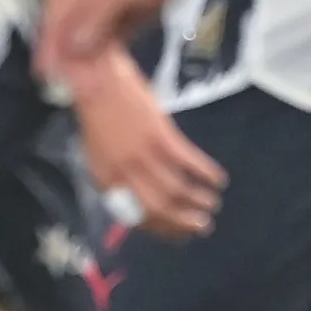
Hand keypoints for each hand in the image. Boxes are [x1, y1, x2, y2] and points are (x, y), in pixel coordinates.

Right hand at [40, 0, 181, 88]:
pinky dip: (105, 58)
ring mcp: (109, 14)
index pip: (55, 24)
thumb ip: (97, 16)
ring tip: (86, 85)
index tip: (42, 70)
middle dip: (67, 61)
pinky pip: (110, 43)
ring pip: (90, 43)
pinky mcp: (126, 21)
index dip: (47, 47)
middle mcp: (92, 5)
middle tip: (69, 85)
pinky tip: (106, 73)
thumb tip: (73, 45)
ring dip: (86, 63)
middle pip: (72, 37)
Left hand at [69, 48, 223, 238]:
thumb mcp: (97, 152)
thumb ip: (116, 177)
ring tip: (212, 204)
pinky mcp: (159, 134)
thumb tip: (139, 201)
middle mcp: (124, 172)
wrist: (94, 76)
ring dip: (198, 200)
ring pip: (177, 188)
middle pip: (160, 208)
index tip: (179, 234)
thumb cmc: (96, 112)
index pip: (136, 216)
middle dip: (185, 222)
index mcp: (106, 179)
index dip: (162, 229)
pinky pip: (188, 161)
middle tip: (203, 226)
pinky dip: (205, 172)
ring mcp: (143, 154)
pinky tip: (217, 178)